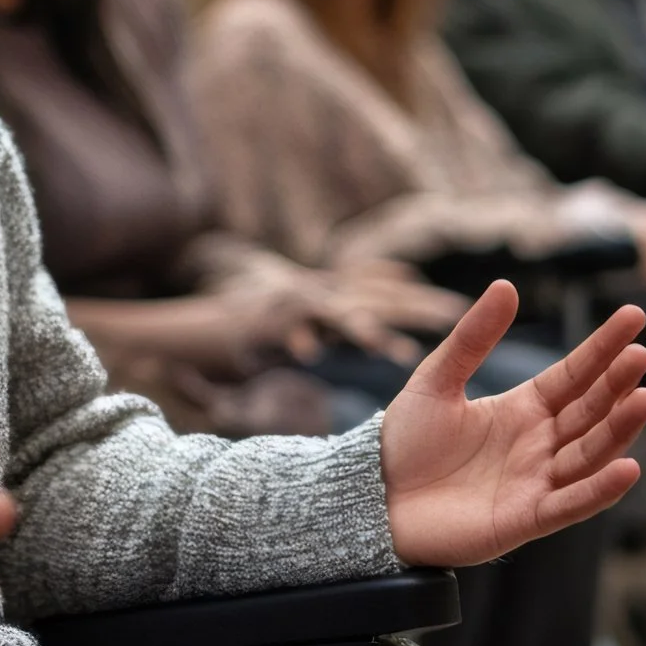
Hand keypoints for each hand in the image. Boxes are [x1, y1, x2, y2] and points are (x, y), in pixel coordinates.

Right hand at [209, 253, 466, 361]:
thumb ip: (347, 313)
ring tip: (387, 344)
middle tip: (450, 312)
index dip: (415, 294)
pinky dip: (295, 341)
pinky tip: (310, 354)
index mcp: (328, 295)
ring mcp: (283, 308)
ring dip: (358, 325)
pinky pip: (279, 333)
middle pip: (369, 296)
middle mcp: (312, 294)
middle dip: (409, 304)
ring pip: (330, 312)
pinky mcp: (256, 327)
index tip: (454, 306)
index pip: (380, 290)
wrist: (192, 329)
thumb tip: (396, 309)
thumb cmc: (257, 329)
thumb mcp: (309, 318)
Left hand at [381, 283, 645, 567]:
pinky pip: (571, 504)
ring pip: (590, 454)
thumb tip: (506, 285)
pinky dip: (600, 489)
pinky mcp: (525, 519)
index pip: (575, 375)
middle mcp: (539, 444)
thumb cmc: (405, 441)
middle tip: (640, 354)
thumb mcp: (436, 379)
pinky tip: (628, 467)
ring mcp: (536, 482)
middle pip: (590, 412)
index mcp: (523, 409)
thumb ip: (472, 338)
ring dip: (619, 430)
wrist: (372, 498)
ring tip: (644, 398)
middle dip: (617, 384)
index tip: (634, 316)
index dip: (603, 348)